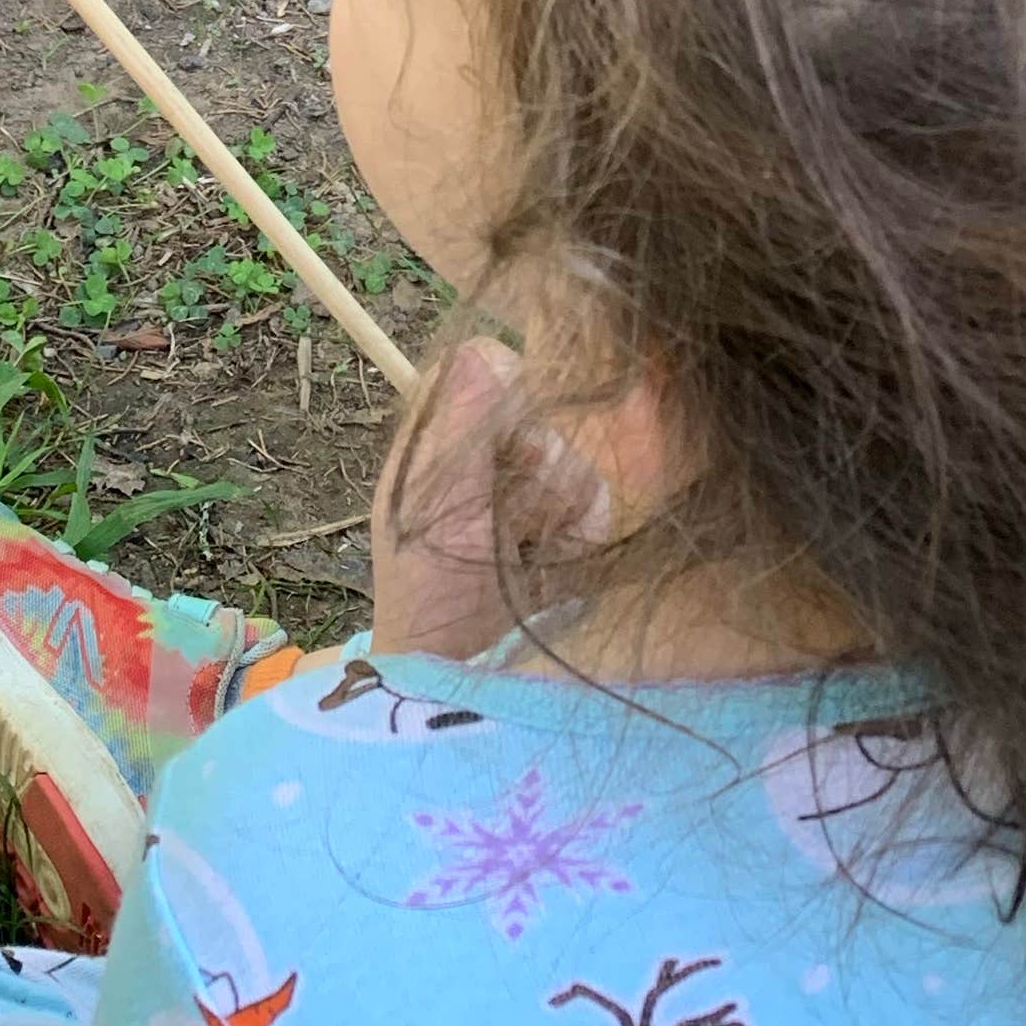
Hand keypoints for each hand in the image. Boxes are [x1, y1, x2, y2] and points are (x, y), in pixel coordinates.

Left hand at [371, 332, 604, 659]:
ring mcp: (524, 496)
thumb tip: (489, 350)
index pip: (485, 368)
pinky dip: (583, 532)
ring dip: (559, 508)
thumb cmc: (428, 588)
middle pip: (539, 416)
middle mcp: (481, 459)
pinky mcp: (562, 531)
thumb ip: (458, 422)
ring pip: (572, 460)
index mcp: (437, 440)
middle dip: (536, 468)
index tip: (503, 447)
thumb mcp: (432, 500)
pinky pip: (596, 503)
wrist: (462, 675)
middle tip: (511, 519)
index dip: (504, 400)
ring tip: (531, 551)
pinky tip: (559, 562)